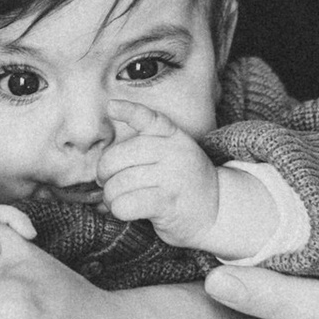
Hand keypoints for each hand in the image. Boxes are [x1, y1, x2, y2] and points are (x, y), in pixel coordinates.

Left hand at [98, 106, 223, 247]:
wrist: (216, 210)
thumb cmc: (183, 182)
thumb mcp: (174, 154)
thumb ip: (147, 148)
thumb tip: (103, 166)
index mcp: (173, 136)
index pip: (149, 119)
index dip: (129, 111)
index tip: (111, 107)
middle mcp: (174, 153)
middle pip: (119, 157)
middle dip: (104, 173)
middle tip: (106, 182)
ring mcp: (172, 178)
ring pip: (119, 184)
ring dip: (110, 196)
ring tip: (116, 199)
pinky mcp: (168, 203)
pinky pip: (127, 204)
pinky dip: (118, 209)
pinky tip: (125, 210)